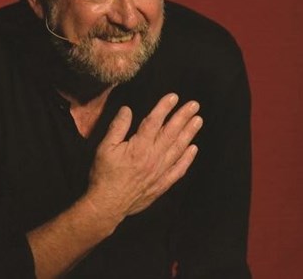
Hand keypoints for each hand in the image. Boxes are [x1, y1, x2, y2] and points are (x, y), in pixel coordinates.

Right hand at [86, 93, 201, 220]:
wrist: (107, 205)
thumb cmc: (104, 175)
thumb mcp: (105, 147)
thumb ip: (117, 127)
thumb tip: (127, 110)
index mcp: (139, 147)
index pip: (154, 122)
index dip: (164, 108)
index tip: (174, 97)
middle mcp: (153, 157)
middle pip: (171, 133)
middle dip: (183, 117)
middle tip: (194, 105)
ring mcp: (160, 171)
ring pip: (178, 149)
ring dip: (189, 133)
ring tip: (198, 121)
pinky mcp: (162, 184)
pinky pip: (178, 170)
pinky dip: (187, 159)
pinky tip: (193, 149)